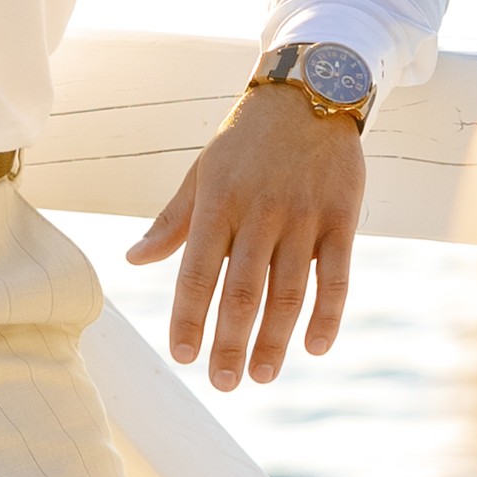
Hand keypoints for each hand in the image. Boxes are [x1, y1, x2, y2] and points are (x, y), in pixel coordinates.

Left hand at [126, 85, 364, 390]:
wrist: (311, 93)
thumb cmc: (247, 140)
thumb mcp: (203, 172)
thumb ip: (172, 221)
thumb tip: (134, 259)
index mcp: (218, 202)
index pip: (198, 272)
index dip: (189, 317)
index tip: (183, 357)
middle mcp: (260, 212)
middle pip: (243, 290)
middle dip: (230, 342)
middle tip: (223, 383)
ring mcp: (304, 215)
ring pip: (288, 289)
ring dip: (275, 339)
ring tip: (263, 375)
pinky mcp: (343, 216)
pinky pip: (337, 274)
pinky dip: (327, 313)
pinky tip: (315, 346)